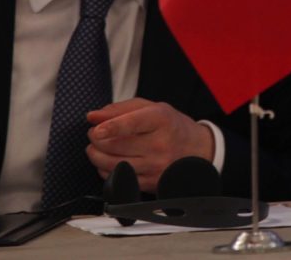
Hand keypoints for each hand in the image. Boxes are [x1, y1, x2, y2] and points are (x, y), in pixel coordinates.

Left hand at [86, 98, 214, 192]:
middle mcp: (160, 145)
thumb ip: (120, 109)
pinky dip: (105, 169)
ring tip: (96, 147)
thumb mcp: (152, 108)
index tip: (96, 129)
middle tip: (94, 133)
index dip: (111, 127)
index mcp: (161, 120)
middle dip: (96, 139)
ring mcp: (155, 166)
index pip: (132, 124)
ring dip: (96, 155)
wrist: (197, 149)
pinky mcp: (149, 183)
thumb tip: (93, 116)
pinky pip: (117, 177)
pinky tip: (108, 160)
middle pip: (116, 145)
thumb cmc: (171, 126)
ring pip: (112, 164)